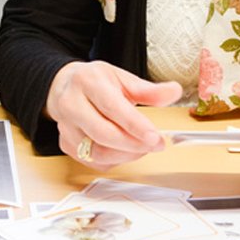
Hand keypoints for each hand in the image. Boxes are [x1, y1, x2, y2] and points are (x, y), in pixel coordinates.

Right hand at [45, 61, 182, 169]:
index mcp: (87, 82)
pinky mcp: (66, 144)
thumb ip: (149, 90)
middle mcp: (71, 104)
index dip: (135, 125)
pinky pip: (94, 161)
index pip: (112, 108)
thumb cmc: (95, 82)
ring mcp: (66, 126)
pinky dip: (115, 160)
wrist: (65, 86)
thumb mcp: (122, 78)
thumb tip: (174, 91)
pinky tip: (124, 150)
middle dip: (134, 144)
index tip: (155, 137)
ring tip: (142, 146)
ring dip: (126, 155)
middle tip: (156, 144)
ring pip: (98, 152)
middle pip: (103, 133)